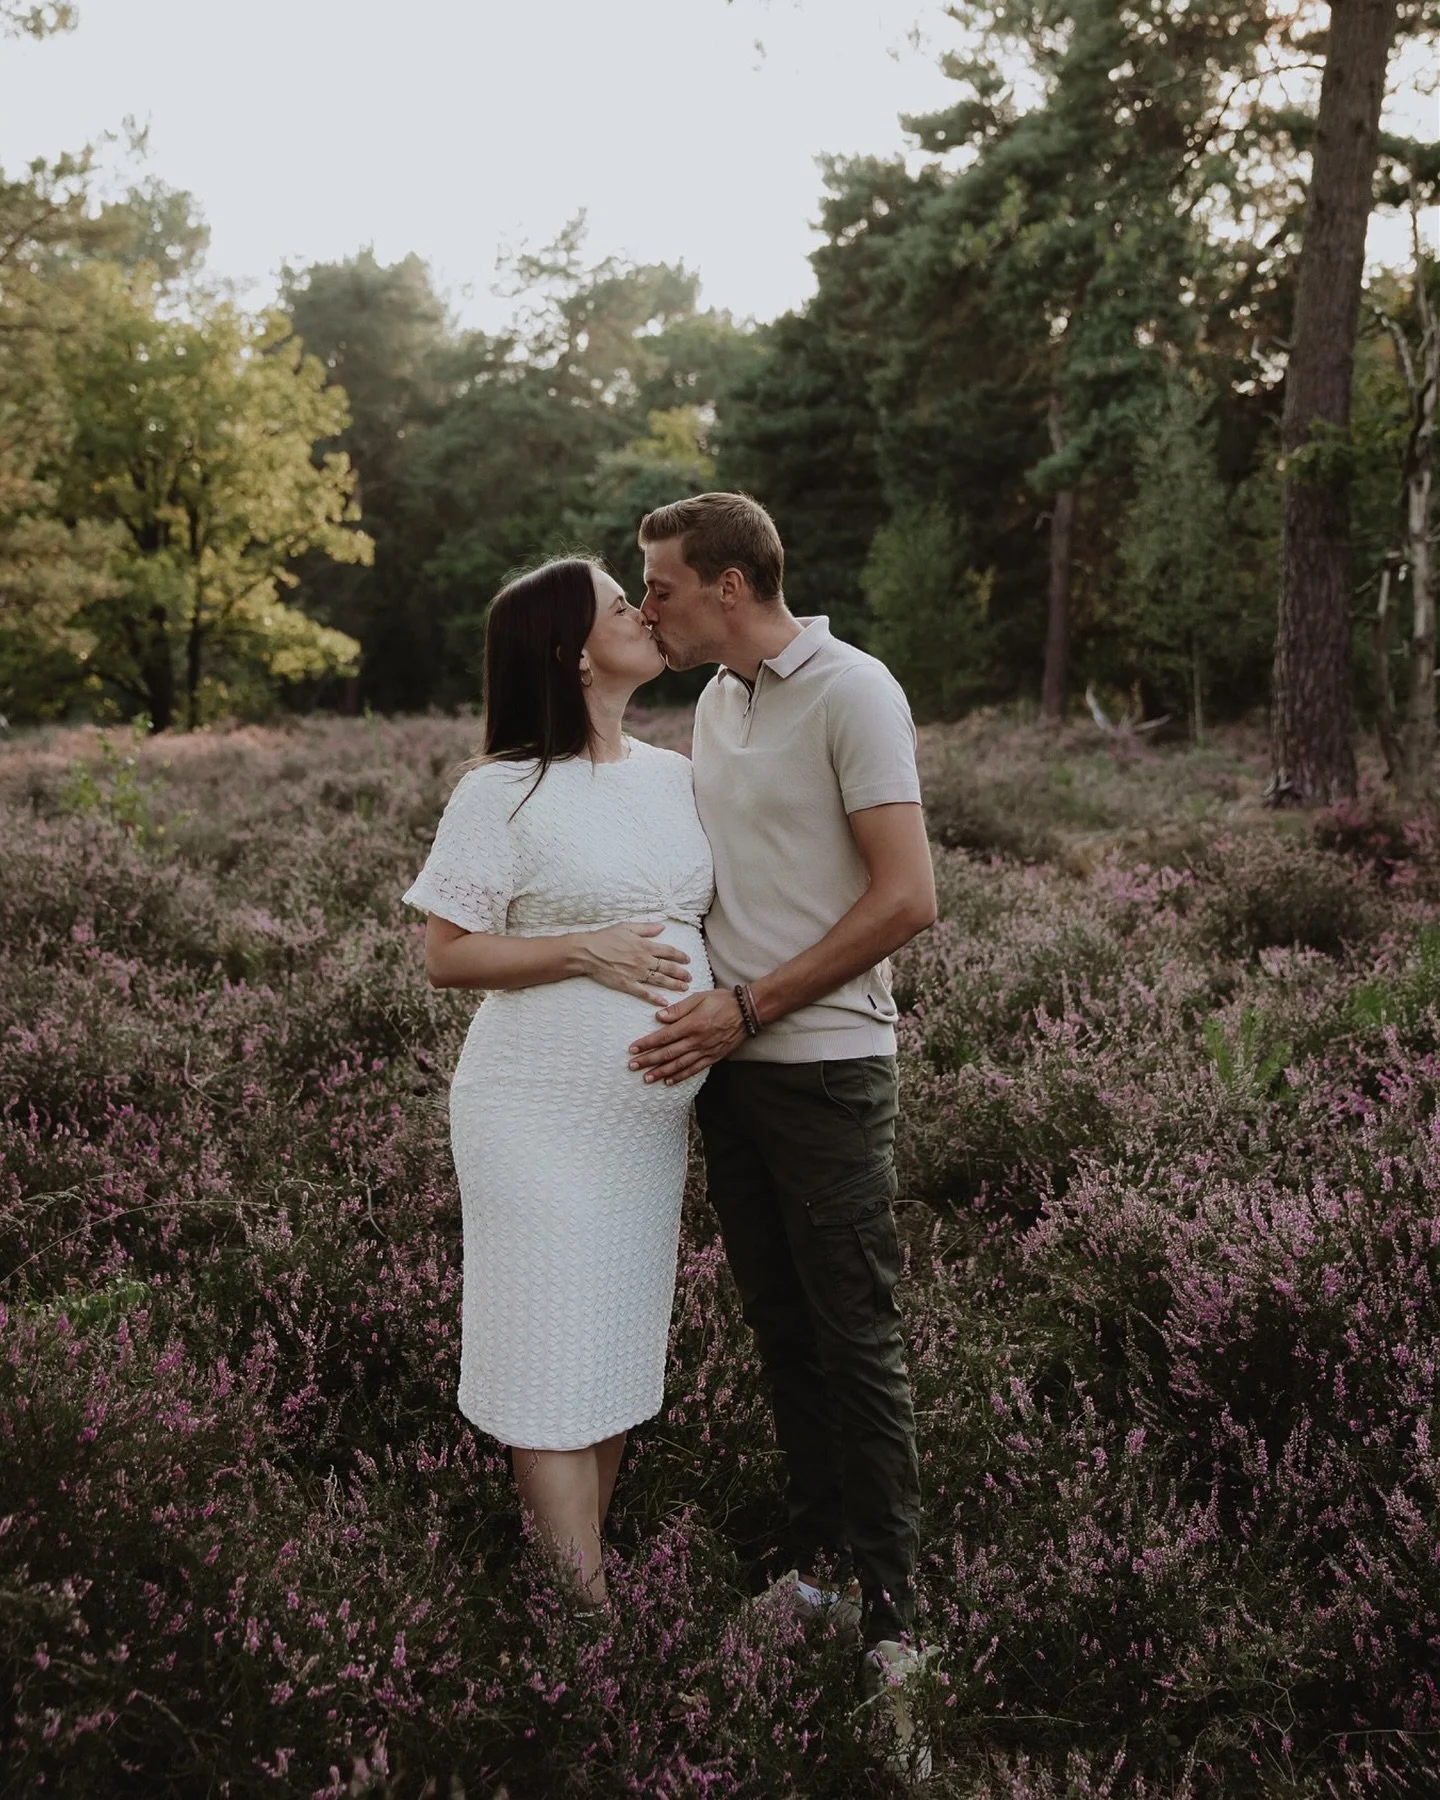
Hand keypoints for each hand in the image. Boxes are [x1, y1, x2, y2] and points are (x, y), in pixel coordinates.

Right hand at [579, 921, 690, 1005]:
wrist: (588, 952)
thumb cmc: (605, 937)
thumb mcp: (627, 927)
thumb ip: (646, 928)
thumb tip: (662, 927)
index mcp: (645, 946)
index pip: (668, 951)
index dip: (680, 956)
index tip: (688, 960)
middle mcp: (644, 960)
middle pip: (668, 968)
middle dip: (681, 973)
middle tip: (690, 978)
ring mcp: (636, 973)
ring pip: (660, 980)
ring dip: (674, 985)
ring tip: (684, 988)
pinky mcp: (627, 984)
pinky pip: (643, 992)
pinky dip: (654, 998)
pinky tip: (664, 1002)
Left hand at [628, 989, 747, 1084]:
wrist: (747, 1012)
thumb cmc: (721, 1001)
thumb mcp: (699, 998)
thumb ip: (678, 1009)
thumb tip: (659, 1017)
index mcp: (692, 1024)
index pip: (664, 1037)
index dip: (647, 1044)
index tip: (633, 1049)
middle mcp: (697, 1040)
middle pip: (668, 1053)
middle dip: (648, 1060)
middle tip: (632, 1066)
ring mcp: (705, 1051)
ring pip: (679, 1065)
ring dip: (661, 1072)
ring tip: (646, 1078)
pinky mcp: (713, 1057)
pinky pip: (694, 1069)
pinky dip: (680, 1076)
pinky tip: (669, 1081)